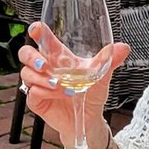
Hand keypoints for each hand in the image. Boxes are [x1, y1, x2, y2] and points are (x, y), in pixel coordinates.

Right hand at [17, 22, 130, 139]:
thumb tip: (123, 47)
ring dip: (42, 78)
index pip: (41, 39)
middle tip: (44, 64)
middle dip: (31, 57)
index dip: (36, 31)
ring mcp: (39, 84)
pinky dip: (45, 92)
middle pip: (25, 54)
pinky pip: (33, 93)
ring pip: (27, 74)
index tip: (36, 29)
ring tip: (60, 84)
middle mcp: (45, 68)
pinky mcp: (36, 100)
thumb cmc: (91, 94)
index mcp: (57, 56)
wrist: (89, 119)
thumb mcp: (101, 76)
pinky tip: (59, 93)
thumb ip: (109, 61)